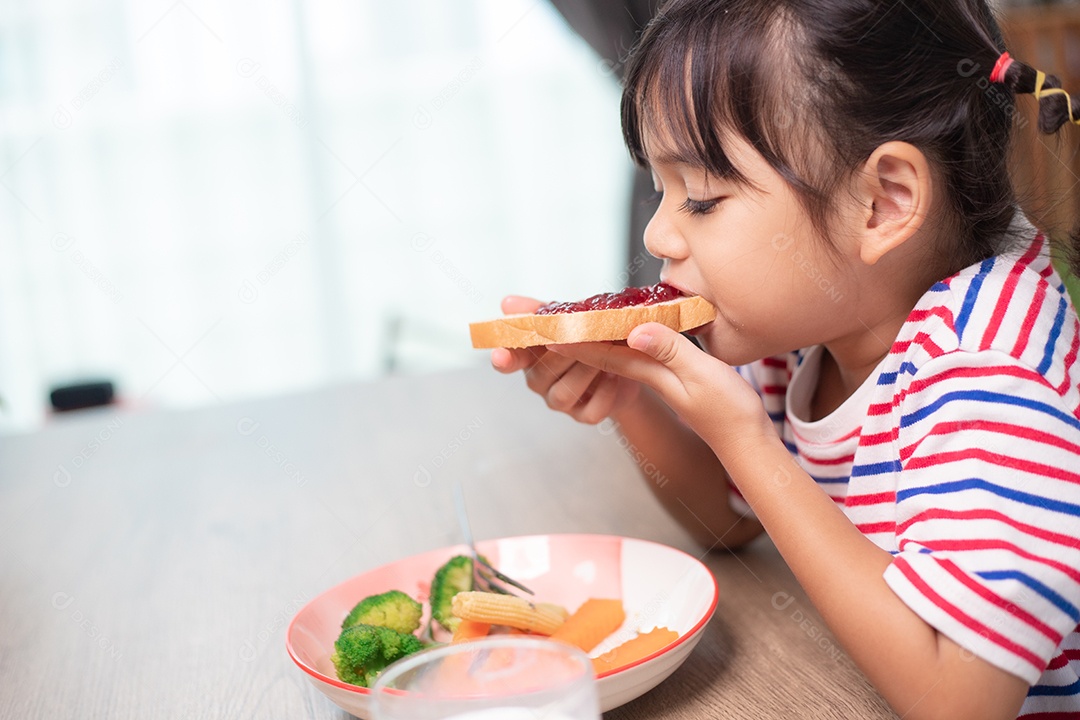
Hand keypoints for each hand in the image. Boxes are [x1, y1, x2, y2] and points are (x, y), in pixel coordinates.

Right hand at [490, 296, 640, 423]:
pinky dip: (605, 392)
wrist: (624, 363)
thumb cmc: (588, 339)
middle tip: (586, 336)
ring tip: (605, 353)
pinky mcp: (584, 415)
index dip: (503, 360)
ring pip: (564, 394)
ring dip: (586, 372)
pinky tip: (614, 376)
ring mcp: (561, 401)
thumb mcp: (567, 318)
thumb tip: (508, 302)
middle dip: (565, 353)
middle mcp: (541, 382)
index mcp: (531, 358)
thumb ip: (540, 311)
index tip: (501, 356)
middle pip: (541, 374)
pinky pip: (591, 410)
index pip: (509, 361)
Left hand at [548, 322, 772, 458]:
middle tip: (540, 318)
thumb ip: (671, 351)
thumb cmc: (730, 412)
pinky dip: (621, 340)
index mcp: (650, 373)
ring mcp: (660, 377)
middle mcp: (649, 374)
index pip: (602, 352)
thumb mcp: (702, 375)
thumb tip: (635, 332)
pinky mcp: (673, 377)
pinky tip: (619, 331)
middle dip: (571, 335)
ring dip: (591, 336)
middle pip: (602, 350)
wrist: (747, 442)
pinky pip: (637, 355)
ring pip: (617, 351)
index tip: (544, 326)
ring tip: (566, 319)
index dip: (573, 338)